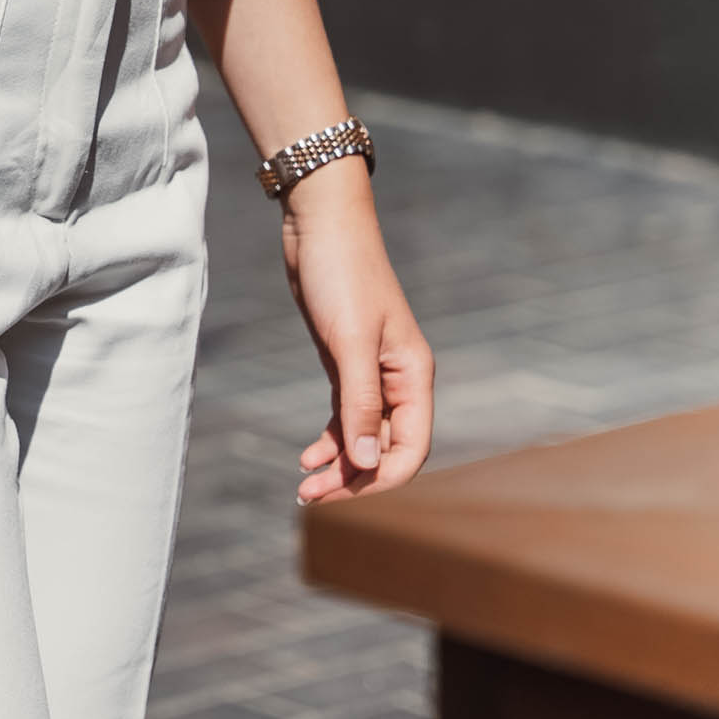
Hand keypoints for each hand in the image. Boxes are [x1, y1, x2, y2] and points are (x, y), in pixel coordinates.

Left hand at [280, 163, 433, 503]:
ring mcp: (370, 371)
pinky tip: (307, 456)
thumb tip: (366, 465)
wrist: (320, 224)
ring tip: (305, 486)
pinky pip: (344, 415)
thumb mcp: (349, 342)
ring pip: (361, 435)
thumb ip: (359, 404)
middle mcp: (398, 379)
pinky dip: (330, 438)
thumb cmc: (341, 274)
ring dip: (338, 463)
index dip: (382, 478)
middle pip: (384, 448)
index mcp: (413, 376)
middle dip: (353, 477)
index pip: (411, 448)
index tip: (342, 491)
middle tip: (310, 495)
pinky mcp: (343, 361)